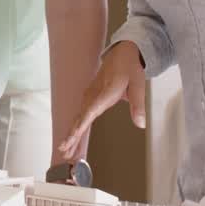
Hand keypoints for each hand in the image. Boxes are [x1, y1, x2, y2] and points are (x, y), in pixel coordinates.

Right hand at [58, 41, 146, 161]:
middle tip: (64, 150)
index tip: (74, 134)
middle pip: (80, 118)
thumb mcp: (138, 85)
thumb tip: (141, 124)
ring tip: (66, 151)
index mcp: (104, 92)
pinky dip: (75, 129)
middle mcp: (93, 95)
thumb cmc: (129, 68)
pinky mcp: (89, 99)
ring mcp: (89, 97)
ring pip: (78, 119)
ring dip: (71, 135)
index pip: (91, 110)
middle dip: (71, 135)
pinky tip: (72, 139)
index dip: (82, 123)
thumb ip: (138, 105)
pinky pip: (80, 116)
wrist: (121, 54)